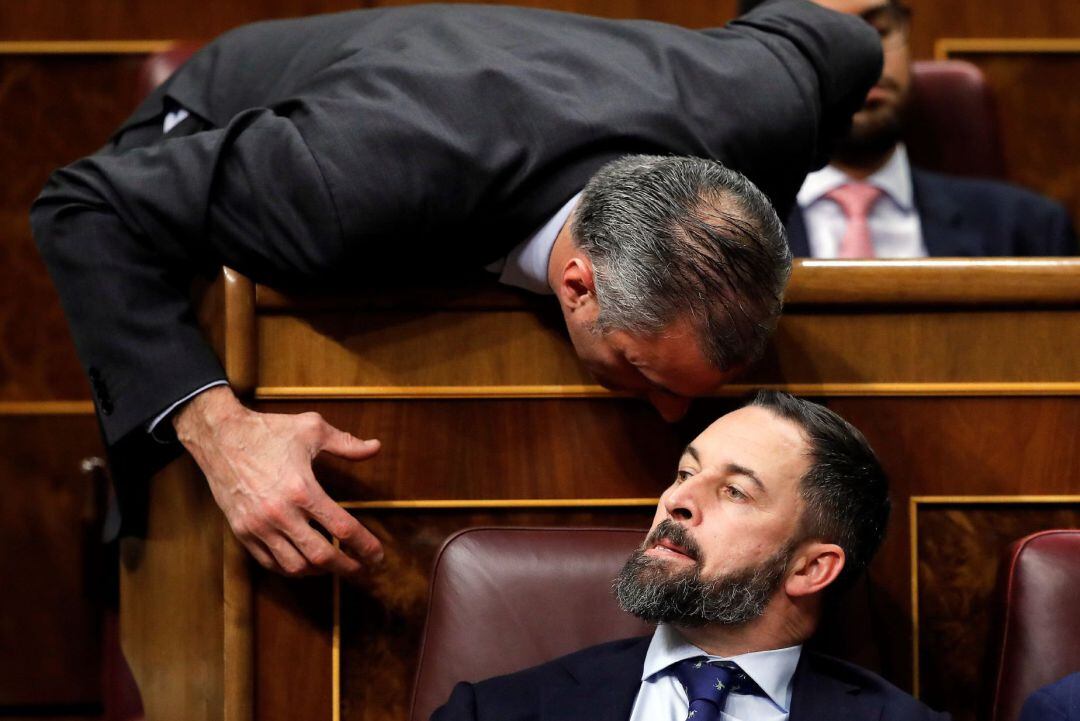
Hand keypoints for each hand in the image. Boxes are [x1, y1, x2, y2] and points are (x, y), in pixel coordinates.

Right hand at [173, 385, 381, 579]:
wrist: (220, 436)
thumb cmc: (268, 430)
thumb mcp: (312, 428)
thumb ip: (347, 444)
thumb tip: (376, 447)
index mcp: (302, 490)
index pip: (343, 529)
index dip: (366, 546)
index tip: (378, 556)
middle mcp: (280, 514)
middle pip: (322, 556)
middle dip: (347, 567)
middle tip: (362, 570)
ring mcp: (259, 526)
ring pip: (294, 566)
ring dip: (319, 571)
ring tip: (334, 565)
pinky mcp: (242, 531)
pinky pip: (270, 562)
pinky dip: (290, 568)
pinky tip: (304, 562)